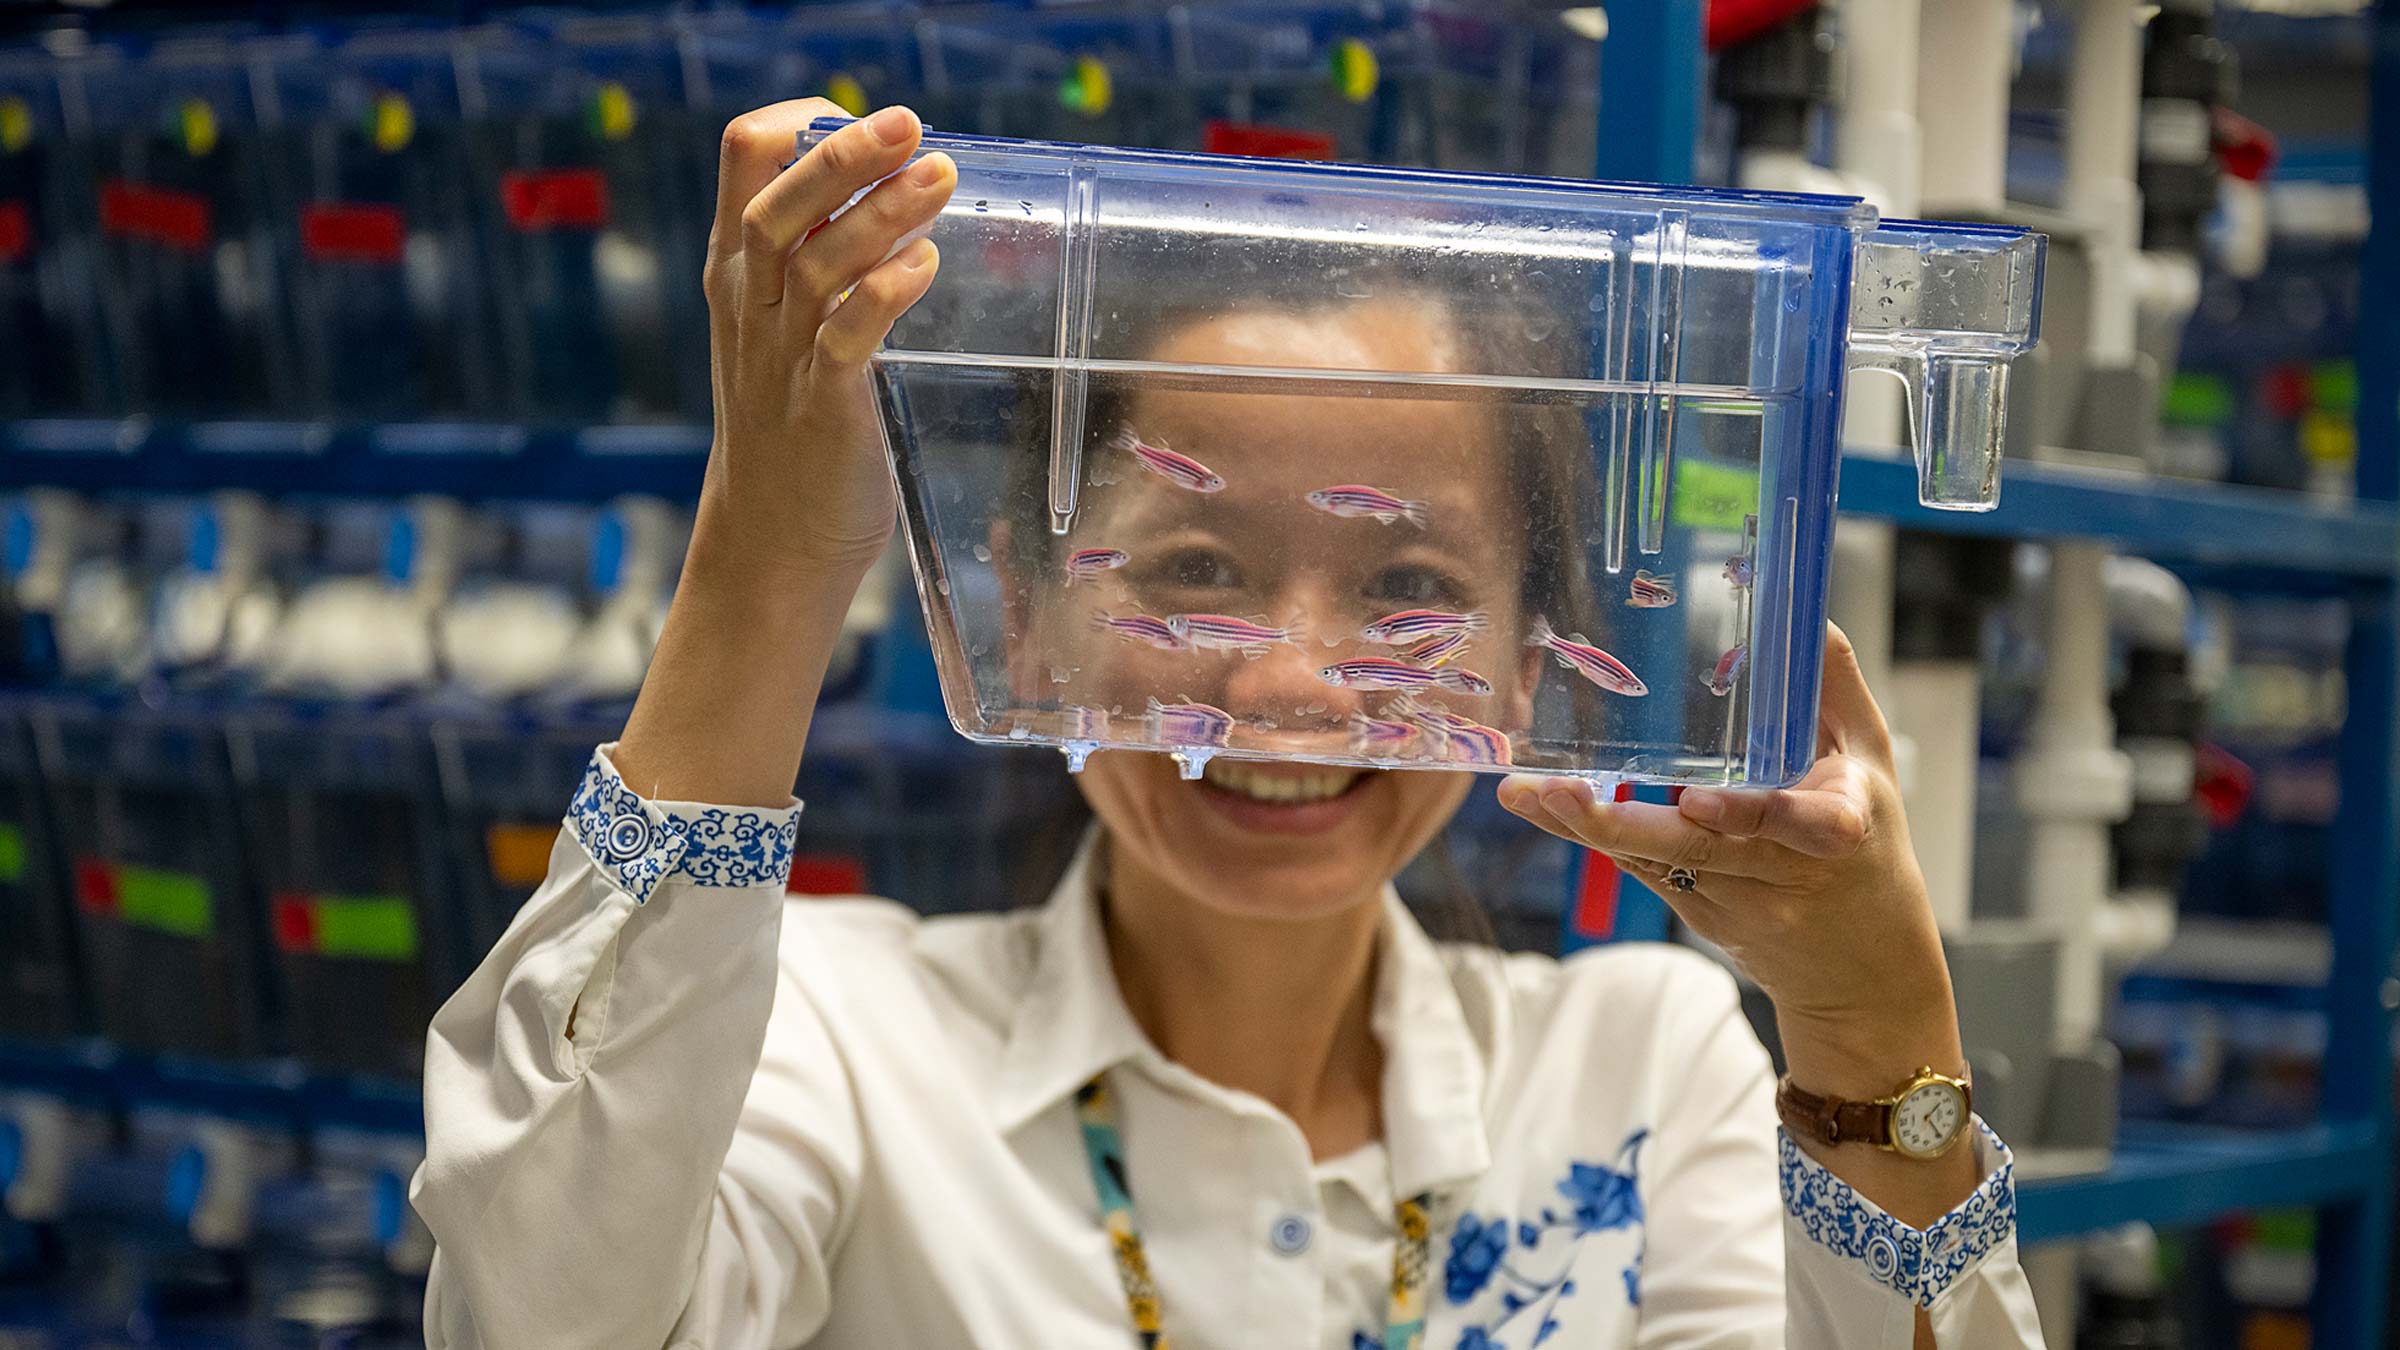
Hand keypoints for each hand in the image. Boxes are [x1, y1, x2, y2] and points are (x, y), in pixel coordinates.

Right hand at [699, 100, 956, 576]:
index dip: (799, 123)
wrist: (774, 539)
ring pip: (817, 261)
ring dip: (883, 213)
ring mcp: (781, 354)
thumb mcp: (788, 328)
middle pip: (777, 203)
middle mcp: (751, 304)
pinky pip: (846, 336)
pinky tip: (925, 265)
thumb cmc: (795, 425)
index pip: (742, 161)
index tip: (858, 114)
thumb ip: (824, 262)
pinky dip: (884, 293)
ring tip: (941, 177)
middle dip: (843, 154)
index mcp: (738, 273)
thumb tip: (899, 200)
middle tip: (908, 122)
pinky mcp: (821, 404)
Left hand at [1500, 623, 1955, 1057]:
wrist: (1870, 968)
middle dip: (1619, 824)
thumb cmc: (1873, 840)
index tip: (1698, 802)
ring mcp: (1739, 904)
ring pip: (1656, 862)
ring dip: (1585, 826)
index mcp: (1839, 829)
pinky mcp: (1703, 918)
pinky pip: (1645, 871)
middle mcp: (1783, 873)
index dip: (1750, 814)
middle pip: (1697, 851)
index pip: (1801, 825)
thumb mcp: (1871, 758)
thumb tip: (1803, 611)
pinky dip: (1594, 836)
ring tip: (1527, 791)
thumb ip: (1831, 687)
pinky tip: (1543, 807)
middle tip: (1558, 790)